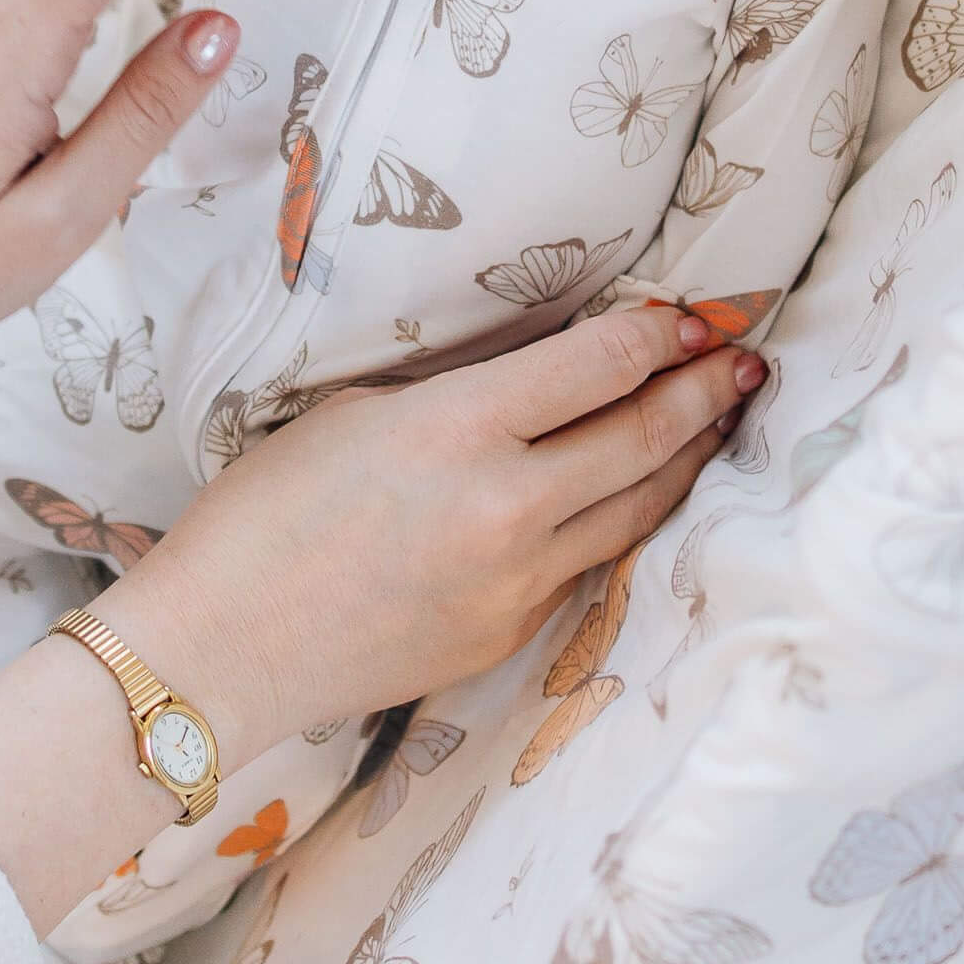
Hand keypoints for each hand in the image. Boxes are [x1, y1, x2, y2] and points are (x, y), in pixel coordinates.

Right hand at [99, 306, 769, 762]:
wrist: (223, 645)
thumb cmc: (266, 510)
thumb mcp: (358, 413)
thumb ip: (457, 395)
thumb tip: (533, 381)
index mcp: (459, 429)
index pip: (597, 367)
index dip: (658, 337)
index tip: (692, 318)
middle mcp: (507, 505)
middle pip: (642, 438)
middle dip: (702, 394)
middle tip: (740, 361)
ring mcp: (517, 580)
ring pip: (637, 510)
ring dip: (688, 460)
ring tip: (721, 421)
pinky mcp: (510, 633)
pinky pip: (588, 564)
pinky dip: (625, 519)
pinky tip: (639, 494)